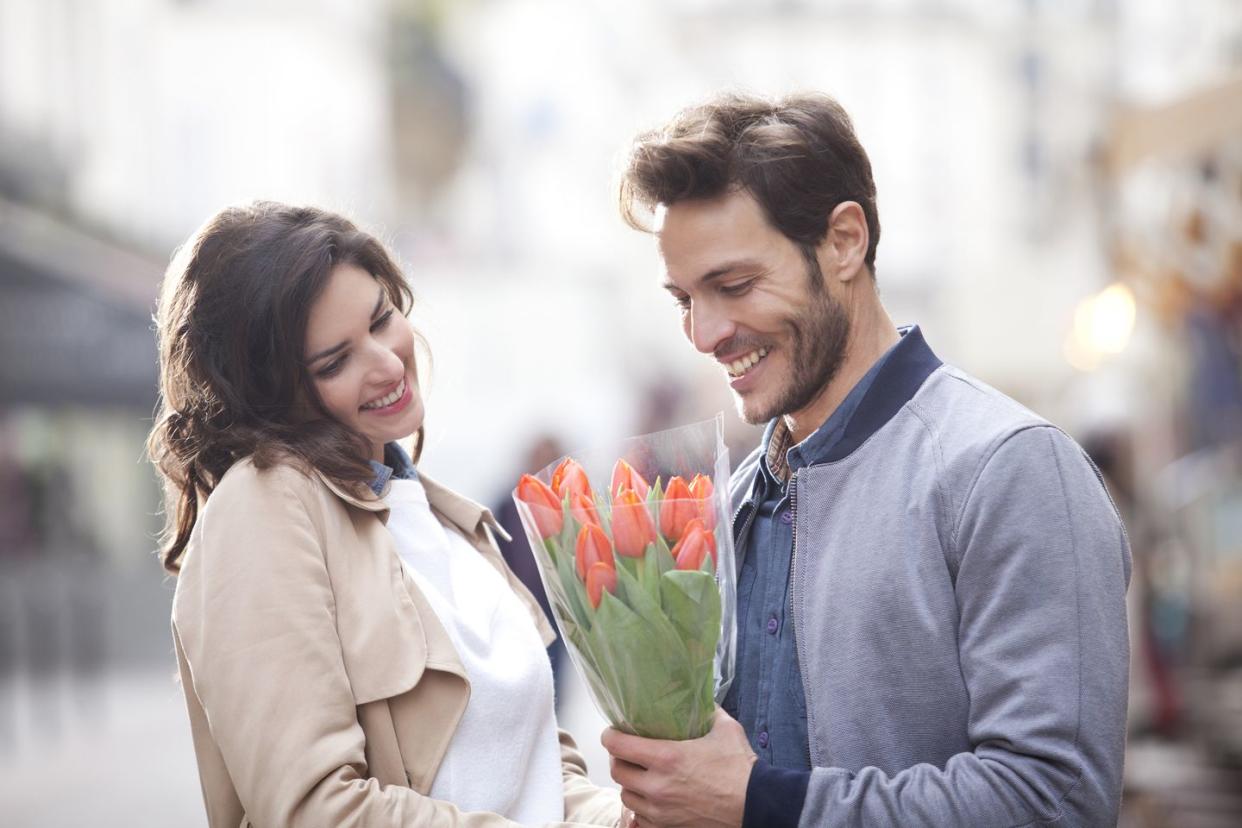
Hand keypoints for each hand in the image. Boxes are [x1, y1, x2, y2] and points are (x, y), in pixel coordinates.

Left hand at [601, 709, 755, 827]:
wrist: (756, 806)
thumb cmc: (740, 768)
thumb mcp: (725, 729)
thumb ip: (709, 711)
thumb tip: (700, 698)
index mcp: (666, 758)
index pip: (618, 745)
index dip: (610, 736)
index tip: (614, 732)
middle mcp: (657, 786)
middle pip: (616, 771)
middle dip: (618, 759)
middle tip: (626, 752)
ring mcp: (660, 810)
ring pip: (625, 796)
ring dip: (629, 784)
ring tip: (639, 775)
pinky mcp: (667, 827)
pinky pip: (640, 817)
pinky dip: (642, 806)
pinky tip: (652, 797)